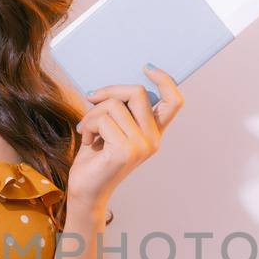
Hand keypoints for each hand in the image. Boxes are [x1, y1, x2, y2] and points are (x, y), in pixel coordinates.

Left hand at [67, 64, 184, 214]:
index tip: (146, 68)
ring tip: (86, 129)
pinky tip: (87, 140)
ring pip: (114, 105)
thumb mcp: (110, 127)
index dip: (165, 80)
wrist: (85, 190)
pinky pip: (103, 120)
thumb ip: (118, 108)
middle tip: (91, 98)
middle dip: (109, 91)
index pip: (174, 102)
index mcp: (154, 132)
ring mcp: (142, 146)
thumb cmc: (95, 157)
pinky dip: (87, 125)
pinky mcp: (126, 151)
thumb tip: (111, 86)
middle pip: (137, 93)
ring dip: (92, 113)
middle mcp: (153, 139)